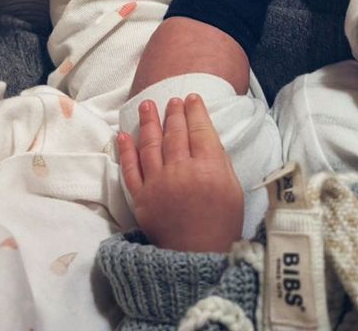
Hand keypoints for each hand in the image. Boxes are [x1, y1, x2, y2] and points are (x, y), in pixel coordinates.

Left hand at [118, 94, 243, 252]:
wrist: (197, 259)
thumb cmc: (221, 224)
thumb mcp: (234, 189)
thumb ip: (220, 160)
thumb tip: (205, 136)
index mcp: (208, 169)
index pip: (200, 129)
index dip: (195, 111)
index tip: (192, 98)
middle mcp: (181, 171)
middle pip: (175, 132)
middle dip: (174, 112)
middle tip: (173, 100)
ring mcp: (158, 184)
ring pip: (151, 144)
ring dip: (149, 121)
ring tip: (147, 105)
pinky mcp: (140, 198)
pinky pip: (130, 169)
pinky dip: (126, 150)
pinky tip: (124, 134)